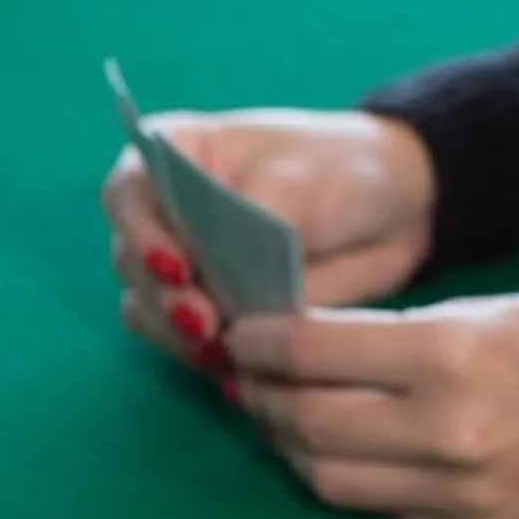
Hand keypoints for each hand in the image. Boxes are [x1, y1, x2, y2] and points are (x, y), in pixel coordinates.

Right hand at [105, 108, 436, 359]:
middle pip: (131, 262)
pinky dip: (197, 354)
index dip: (142, 234)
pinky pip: (177, 342)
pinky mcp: (205, 311)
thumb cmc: (338, 172)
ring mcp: (180, 266)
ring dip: (175, 334)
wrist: (390, 212)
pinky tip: (232, 361)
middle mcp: (164, 212)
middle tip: (206, 325)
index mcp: (174, 156)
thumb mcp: (298, 181)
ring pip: (146, 308)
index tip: (179, 269)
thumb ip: (249, 220)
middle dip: (164, 299)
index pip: (128, 194)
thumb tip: (214, 276)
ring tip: (221, 349)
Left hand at [224, 291, 518, 518]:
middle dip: (265, 401)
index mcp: (451, 357)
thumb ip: (397, 340)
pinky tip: (365, 455)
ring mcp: (465, 497)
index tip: (242, 338)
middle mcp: (450, 434)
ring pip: (332, 483)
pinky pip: (391, 513)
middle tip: (253, 382)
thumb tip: (305, 355)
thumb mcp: (489, 312)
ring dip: (298, 450)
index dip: (260, 345)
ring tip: (295, 421)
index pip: (311, 355)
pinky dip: (365, 482)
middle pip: (306, 427)